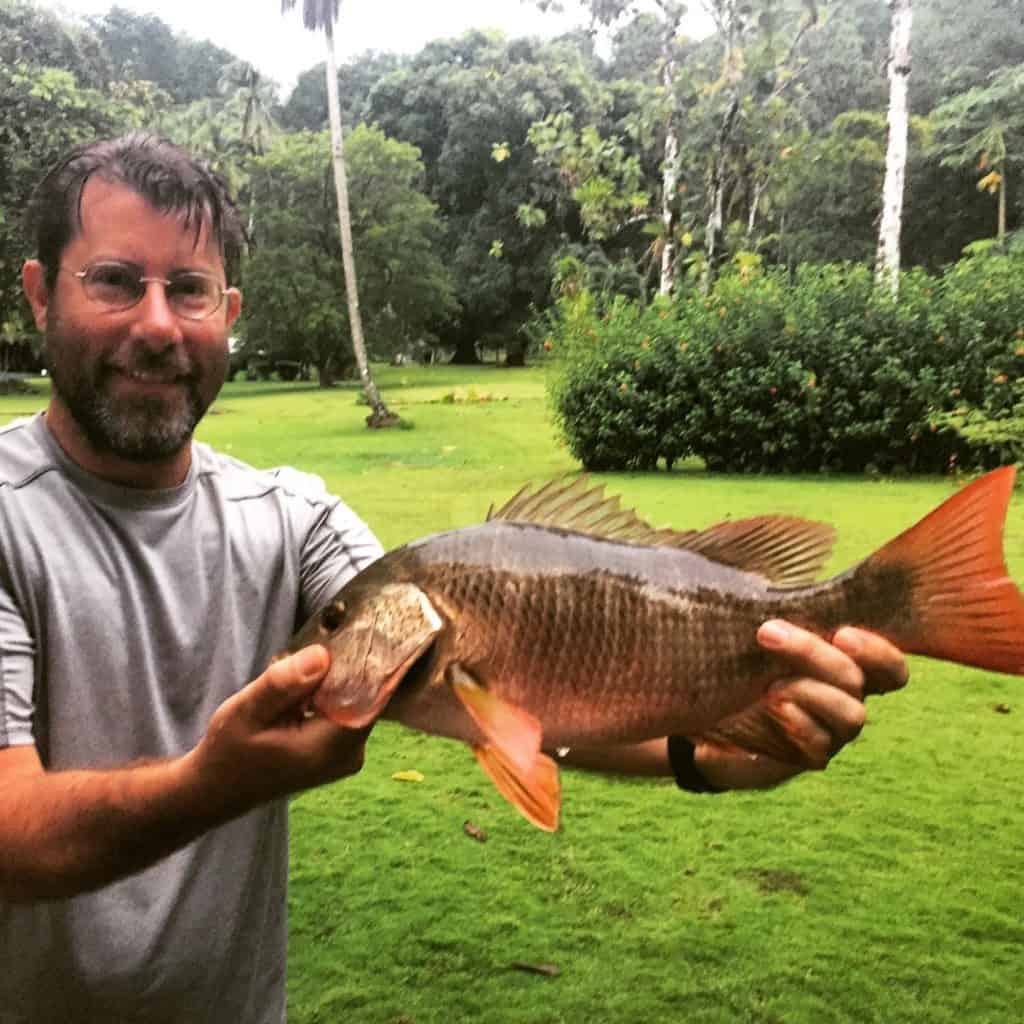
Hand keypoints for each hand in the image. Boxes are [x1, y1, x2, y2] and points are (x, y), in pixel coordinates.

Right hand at [185, 645, 371, 818]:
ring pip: (358, 699)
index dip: (364, 660)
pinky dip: (331, 692)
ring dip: (336, 678)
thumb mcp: (246, 712)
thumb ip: (284, 685)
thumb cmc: (229, 751)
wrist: (220, 789)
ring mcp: (350, 753)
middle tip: (319, 643)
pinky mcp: (342, 749)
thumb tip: (322, 656)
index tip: (347, 631)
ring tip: (305, 664)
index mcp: (333, 747)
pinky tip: (306, 686)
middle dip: (346, 666)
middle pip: (368, 694)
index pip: (372, 693)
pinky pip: (348, 709)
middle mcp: (352, 753)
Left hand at [694, 621, 908, 790]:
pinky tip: (776, 707)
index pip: (887, 665)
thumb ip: (783, 614)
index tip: (842, 634)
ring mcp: (834, 730)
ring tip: (769, 683)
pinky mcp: (811, 755)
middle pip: (856, 679)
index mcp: (846, 664)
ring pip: (850, 714)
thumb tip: (777, 586)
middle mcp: (848, 698)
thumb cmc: (743, 661)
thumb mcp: (761, 633)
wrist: (714, 713)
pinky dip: (801, 724)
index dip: (877, 651)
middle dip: (815, 654)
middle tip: (768, 633)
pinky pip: (822, 744)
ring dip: (810, 691)